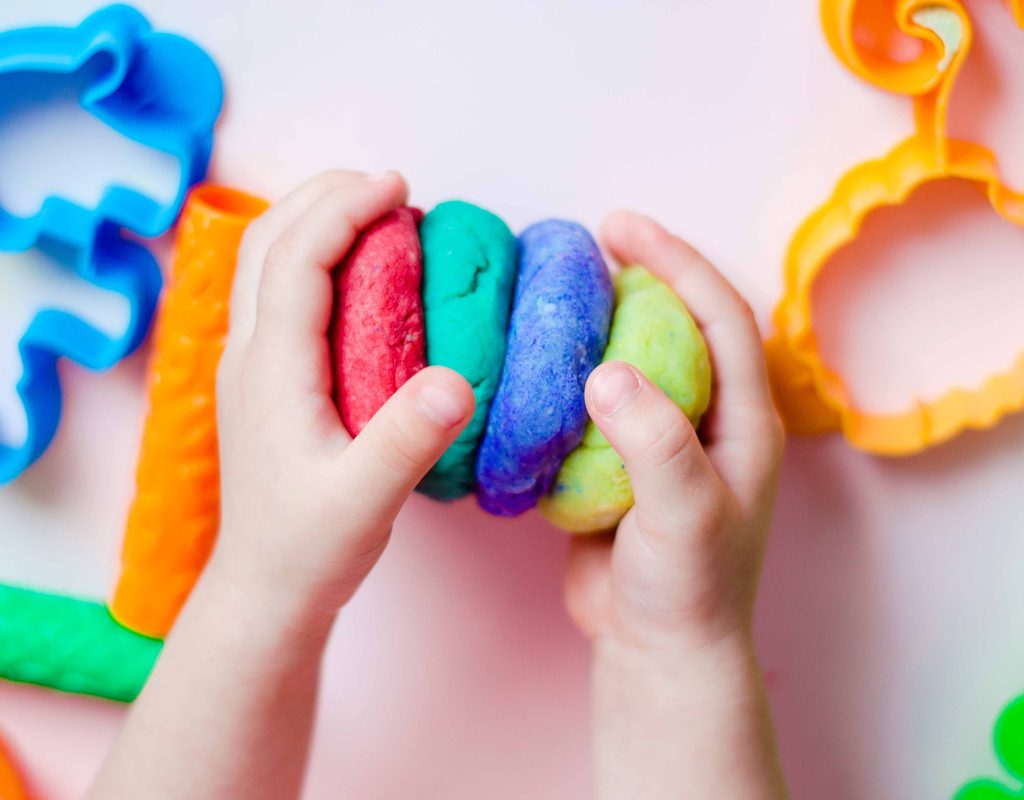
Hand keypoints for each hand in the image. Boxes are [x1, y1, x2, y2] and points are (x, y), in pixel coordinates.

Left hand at [213, 169, 474, 614]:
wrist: (266, 590)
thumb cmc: (312, 547)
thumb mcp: (366, 500)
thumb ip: (408, 439)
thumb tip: (459, 379)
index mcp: (271, 368)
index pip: (297, 257)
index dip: (344, 208)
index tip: (398, 186)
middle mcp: (248, 355)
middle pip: (269, 240)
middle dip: (325, 196)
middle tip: (390, 186)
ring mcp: (249, 366)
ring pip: (266, 263)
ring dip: (315, 220)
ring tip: (376, 213)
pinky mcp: (263, 380)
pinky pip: (278, 293)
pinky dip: (316, 257)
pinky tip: (359, 274)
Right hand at [565, 210, 783, 656]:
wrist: (658, 650)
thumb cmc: (689, 589)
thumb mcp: (684, 514)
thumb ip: (654, 442)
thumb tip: (605, 371)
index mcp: (744, 420)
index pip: (720, 317)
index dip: (677, 262)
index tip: (623, 227)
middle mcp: (709, 420)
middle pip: (680, 324)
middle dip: (644, 274)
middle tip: (591, 239)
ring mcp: (666, 440)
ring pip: (638, 358)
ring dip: (603, 319)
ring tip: (561, 288)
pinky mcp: (624, 463)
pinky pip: (600, 401)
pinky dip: (571, 372)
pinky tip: (538, 361)